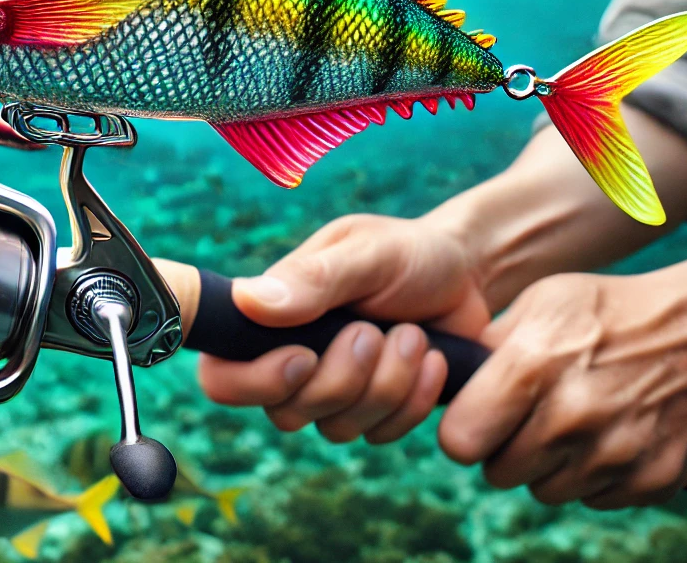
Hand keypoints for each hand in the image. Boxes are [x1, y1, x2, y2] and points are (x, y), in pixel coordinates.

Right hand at [195, 211, 490, 442]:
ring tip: (414, 335)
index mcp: (270, 319)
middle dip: (343, 378)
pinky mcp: (374, 412)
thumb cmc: (406, 252)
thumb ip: (314, 277)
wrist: (465, 274)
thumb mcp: (366, 251)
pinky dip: (415, 399)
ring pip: (337, 428)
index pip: (222, 376)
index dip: (252, 383)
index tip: (304, 356)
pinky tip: (432, 359)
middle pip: (285, 413)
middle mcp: (292, 361)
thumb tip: (248, 301)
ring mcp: (333, 393)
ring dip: (387, 383)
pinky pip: (381, 435)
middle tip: (376, 330)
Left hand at [439, 271, 686, 507]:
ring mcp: (613, 455)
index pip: (460, 441)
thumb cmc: (612, 311)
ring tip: (577, 420)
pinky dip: (598, 475)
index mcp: (533, 367)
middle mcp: (571, 418)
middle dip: (507, 448)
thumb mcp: (543, 302)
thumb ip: (492, 346)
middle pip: (500, 473)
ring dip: (553, 464)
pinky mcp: (650, 481)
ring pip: (547, 490)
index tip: (480, 418)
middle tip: (532, 417)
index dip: (466, 430)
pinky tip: (613, 432)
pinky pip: (596, 498)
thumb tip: (452, 380)